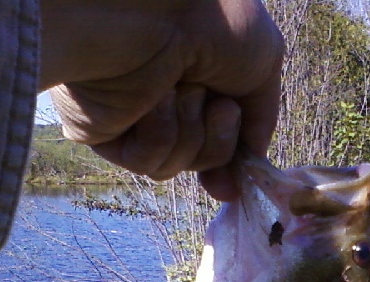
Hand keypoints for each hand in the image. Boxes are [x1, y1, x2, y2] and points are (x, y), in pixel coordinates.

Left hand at [40, 0, 282, 199]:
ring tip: (180, 91)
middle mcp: (169, 97)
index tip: (241, 176)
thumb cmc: (212, 20)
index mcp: (203, 78)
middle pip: (205, 159)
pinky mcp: (104, 131)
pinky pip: (147, 162)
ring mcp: (135, 116)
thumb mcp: (266, 60)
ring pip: (176, 165)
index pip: (221, 138)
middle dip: (219, 140)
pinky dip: (160, 135)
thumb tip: (250, 161)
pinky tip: (154, 101)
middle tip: (218, 106)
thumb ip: (262, 117)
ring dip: (191, 134)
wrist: (153, 10)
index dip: (233, 160)